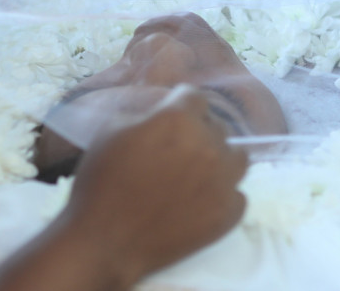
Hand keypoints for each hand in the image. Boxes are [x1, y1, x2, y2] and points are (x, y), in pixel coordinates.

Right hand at [58, 86, 247, 285]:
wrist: (106, 242)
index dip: (181, 105)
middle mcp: (209, 145)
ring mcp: (223, 181)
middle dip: (199, 132)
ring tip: (197, 174)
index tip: (171, 117)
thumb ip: (146, 115)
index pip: (195, 96)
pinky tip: (199, 203)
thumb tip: (163, 115)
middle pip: (217, 126)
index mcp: (179, 119)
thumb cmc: (102, 182)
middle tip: (176, 151)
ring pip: (238, 157)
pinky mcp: (228, 213)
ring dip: (220, 160)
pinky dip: (222, 195)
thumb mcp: (111, 130)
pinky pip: (237, 194)